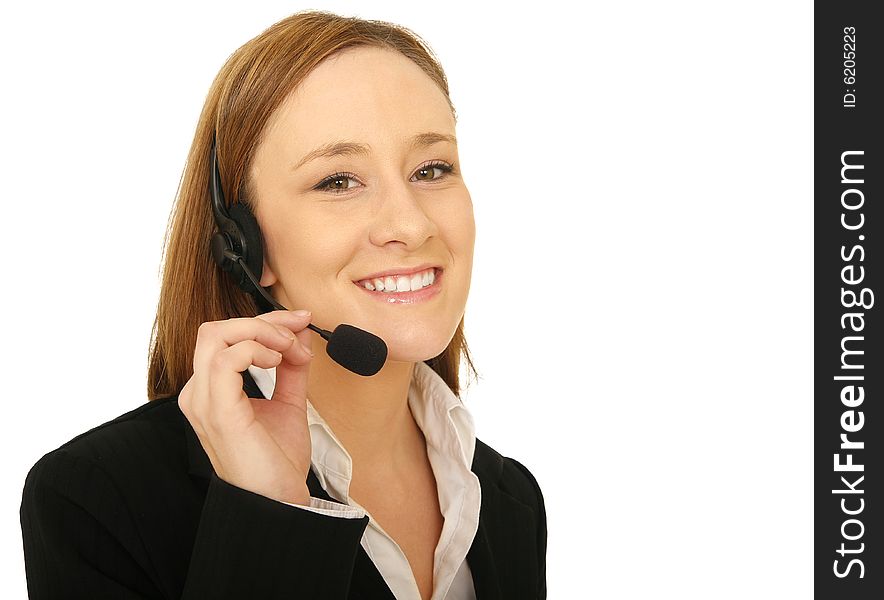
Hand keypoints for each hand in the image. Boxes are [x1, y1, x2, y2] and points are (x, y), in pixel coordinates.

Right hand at [178, 309, 315, 504]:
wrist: (277, 501)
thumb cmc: (276, 462)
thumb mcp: (289, 403)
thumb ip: (291, 369)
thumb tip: (299, 336)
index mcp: (211, 390)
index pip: (226, 337)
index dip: (265, 322)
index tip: (301, 322)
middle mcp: (199, 393)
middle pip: (217, 329)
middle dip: (263, 320)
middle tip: (298, 329)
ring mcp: (204, 402)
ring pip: (217, 336)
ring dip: (261, 332)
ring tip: (289, 349)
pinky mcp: (218, 412)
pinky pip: (226, 360)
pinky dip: (256, 350)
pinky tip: (277, 360)